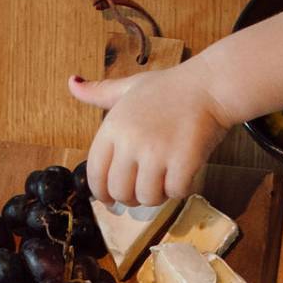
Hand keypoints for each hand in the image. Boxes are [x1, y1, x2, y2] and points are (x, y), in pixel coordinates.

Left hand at [70, 60, 230, 205]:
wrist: (210, 86)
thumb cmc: (169, 89)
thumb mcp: (128, 87)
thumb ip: (99, 93)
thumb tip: (72, 84)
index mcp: (113, 126)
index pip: (95, 174)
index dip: (102, 192)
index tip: (111, 198)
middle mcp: (131, 140)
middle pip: (120, 192)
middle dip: (132, 197)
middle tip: (145, 187)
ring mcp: (157, 152)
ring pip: (147, 198)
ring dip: (157, 195)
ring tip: (165, 178)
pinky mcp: (182, 161)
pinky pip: (174, 193)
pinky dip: (180, 189)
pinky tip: (184, 173)